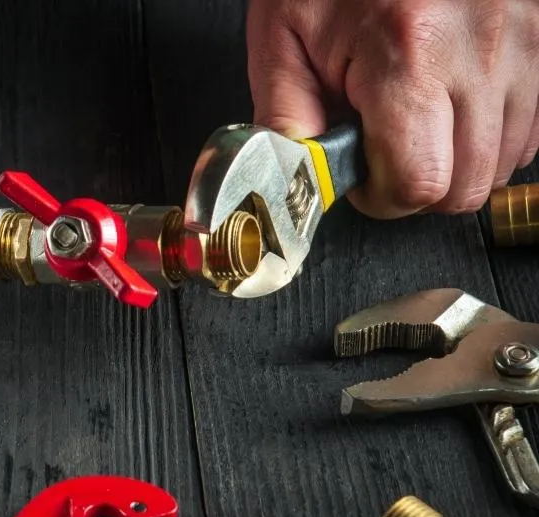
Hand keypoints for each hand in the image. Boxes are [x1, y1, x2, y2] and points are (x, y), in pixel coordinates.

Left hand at [247, 0, 538, 218]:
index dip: (380, 196)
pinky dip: (489, 135)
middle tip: (382, 151)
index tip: (360, 175)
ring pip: (502, 164)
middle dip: (416, 187)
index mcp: (407, 55)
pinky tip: (450, 107)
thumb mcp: (282, 38)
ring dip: (455, 162)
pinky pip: (530, 130)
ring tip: (415, 120)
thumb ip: (285, 120)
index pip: (416, 182)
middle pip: (465, 187)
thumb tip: (295, 185)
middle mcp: (479, 52)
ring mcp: (523, 46)